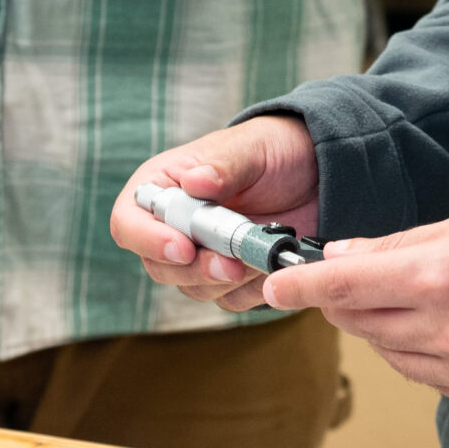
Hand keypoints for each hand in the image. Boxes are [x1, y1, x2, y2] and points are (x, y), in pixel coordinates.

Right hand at [112, 117, 320, 311]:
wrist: (318, 172)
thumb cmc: (275, 149)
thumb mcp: (253, 148)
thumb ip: (224, 165)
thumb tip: (195, 182)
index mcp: (164, 185)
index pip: (129, 222)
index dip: (147, 240)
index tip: (183, 247)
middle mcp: (175, 224)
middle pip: (159, 265)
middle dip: (195, 269)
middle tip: (230, 264)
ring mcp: (201, 253)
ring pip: (194, 288)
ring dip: (226, 280)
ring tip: (261, 256)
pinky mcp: (230, 275)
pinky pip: (229, 299)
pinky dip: (251, 290)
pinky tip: (272, 266)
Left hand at [265, 199, 448, 410]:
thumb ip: (398, 244)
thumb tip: (341, 256)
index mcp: (441, 276)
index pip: (344, 287)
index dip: (301, 285)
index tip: (276, 281)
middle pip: (360, 322)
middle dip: (343, 300)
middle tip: (346, 278)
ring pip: (388, 353)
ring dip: (379, 326)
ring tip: (406, 295)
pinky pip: (425, 376)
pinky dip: (416, 351)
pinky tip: (437, 325)